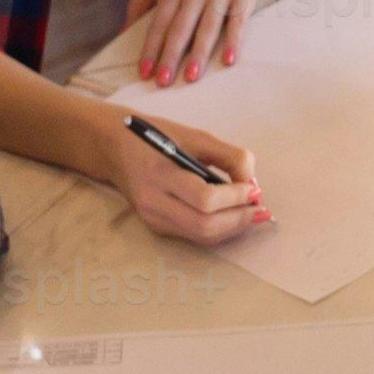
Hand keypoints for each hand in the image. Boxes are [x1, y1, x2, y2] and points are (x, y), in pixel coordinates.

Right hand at [104, 104, 268, 244]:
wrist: (115, 149)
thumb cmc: (158, 137)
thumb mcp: (195, 136)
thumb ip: (228, 156)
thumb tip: (252, 183)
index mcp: (160, 174)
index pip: (204, 199)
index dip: (235, 197)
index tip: (254, 189)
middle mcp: (154, 203)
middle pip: (205, 225)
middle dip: (238, 218)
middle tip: (258, 206)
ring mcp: (154, 219)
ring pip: (202, 236)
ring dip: (232, 227)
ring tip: (249, 212)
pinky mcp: (158, 227)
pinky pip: (195, 235)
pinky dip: (219, 228)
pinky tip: (231, 215)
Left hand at [119, 0, 306, 84]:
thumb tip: (125, 25)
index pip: (159, 20)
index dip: (150, 47)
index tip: (143, 71)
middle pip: (180, 27)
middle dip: (170, 56)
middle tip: (162, 82)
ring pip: (206, 27)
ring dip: (198, 54)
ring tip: (190, 78)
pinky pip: (237, 21)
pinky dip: (233, 40)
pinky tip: (229, 59)